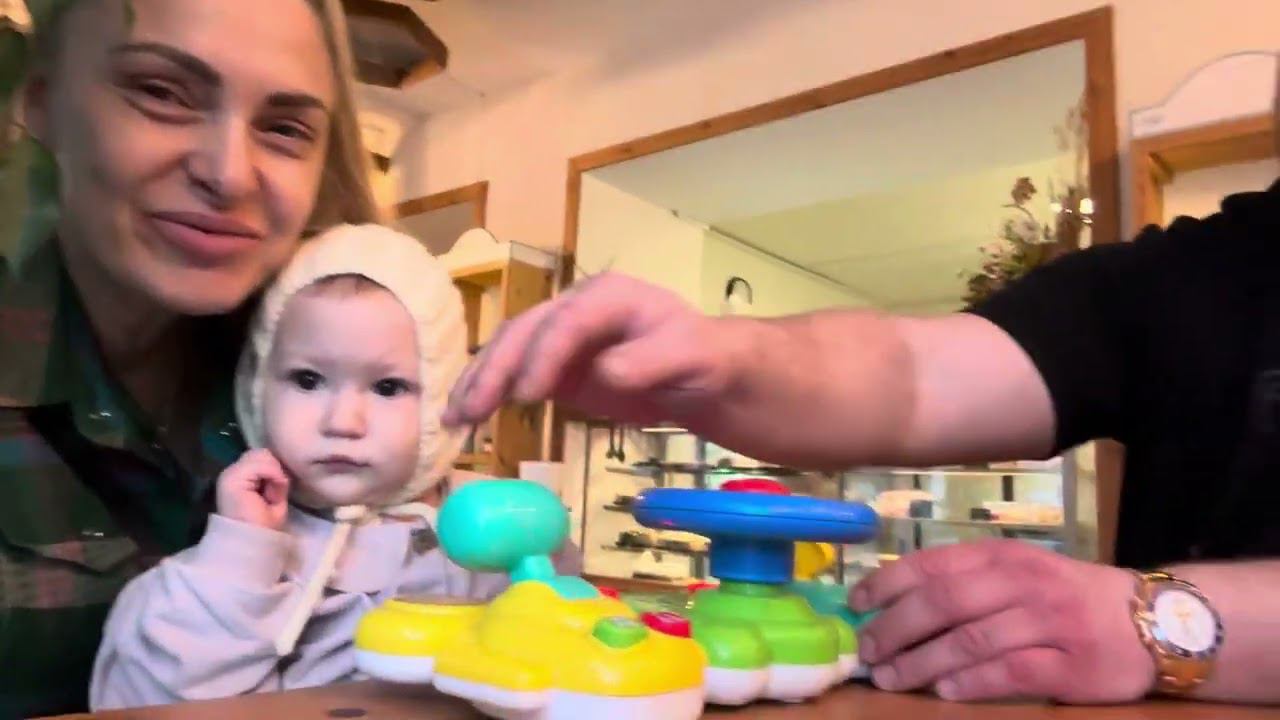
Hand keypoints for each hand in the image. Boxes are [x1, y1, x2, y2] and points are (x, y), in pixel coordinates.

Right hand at [216, 448, 290, 530]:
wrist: (254, 542)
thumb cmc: (264, 525)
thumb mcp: (275, 495)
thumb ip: (275, 476)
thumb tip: (279, 468)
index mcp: (240, 477)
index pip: (261, 457)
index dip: (274, 470)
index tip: (276, 490)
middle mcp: (232, 472)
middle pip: (261, 453)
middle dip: (274, 469)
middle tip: (274, 492)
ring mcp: (230, 475)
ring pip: (261, 455)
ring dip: (273, 473)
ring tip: (271, 494)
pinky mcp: (232, 479)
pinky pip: (260, 464)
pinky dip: (272, 474)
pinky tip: (270, 491)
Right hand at [443, 272, 749, 428]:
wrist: (701, 371)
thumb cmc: (701, 360)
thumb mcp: (691, 357)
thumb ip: (652, 361)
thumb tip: (604, 372)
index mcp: (609, 296)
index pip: (568, 321)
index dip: (544, 355)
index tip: (526, 395)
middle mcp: (575, 307)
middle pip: (525, 331)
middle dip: (495, 369)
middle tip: (470, 411)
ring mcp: (559, 335)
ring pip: (509, 350)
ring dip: (479, 382)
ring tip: (454, 419)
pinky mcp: (552, 364)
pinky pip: (513, 374)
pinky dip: (488, 394)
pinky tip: (466, 419)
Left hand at [850, 539, 1154, 703]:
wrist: (1154, 619)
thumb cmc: (1068, 596)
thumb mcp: (1018, 572)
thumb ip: (966, 582)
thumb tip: (892, 603)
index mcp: (1003, 556)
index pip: (933, 563)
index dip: (888, 582)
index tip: (856, 604)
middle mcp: (1022, 582)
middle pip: (944, 601)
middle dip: (896, 626)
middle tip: (867, 651)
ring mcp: (1048, 622)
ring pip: (971, 639)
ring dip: (923, 661)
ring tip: (891, 678)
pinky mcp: (1071, 664)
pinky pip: (1011, 671)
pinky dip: (973, 682)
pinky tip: (945, 692)